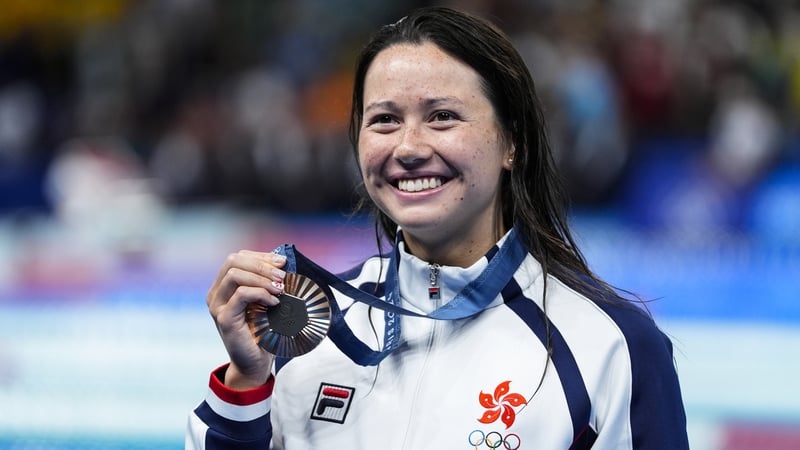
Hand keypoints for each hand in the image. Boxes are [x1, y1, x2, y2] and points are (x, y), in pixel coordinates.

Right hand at [207, 250, 285, 388]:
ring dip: (261, 278)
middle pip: (233, 261)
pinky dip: (260, 293)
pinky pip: (241, 294)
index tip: (282, 263)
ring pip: (234, 274)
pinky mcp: (224, 318)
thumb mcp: (266, 300)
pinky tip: (274, 303)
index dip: (261, 257)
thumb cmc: (263, 331)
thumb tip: (282, 262)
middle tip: (282, 276)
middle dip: (261, 264)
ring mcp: (217, 306)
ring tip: (280, 289)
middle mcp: (216, 294)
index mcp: (224, 286)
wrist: (255, 362)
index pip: (238, 258)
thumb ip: (267, 282)